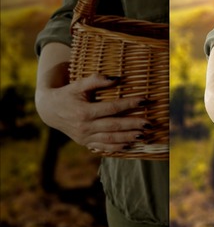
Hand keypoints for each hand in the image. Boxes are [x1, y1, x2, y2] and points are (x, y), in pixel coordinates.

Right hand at [35, 74, 151, 152]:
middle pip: (114, 126)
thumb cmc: (67, 94)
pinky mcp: (85, 143)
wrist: (49, 110)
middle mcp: (84, 126)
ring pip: (110, 139)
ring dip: (128, 138)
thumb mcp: (79, 84)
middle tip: (150, 123)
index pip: (112, 108)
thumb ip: (96, 80)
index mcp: (84, 111)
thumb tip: (117, 78)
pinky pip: (103, 147)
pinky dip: (117, 147)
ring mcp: (84, 137)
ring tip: (144, 135)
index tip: (145, 100)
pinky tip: (130, 145)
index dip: (129, 104)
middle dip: (133, 124)